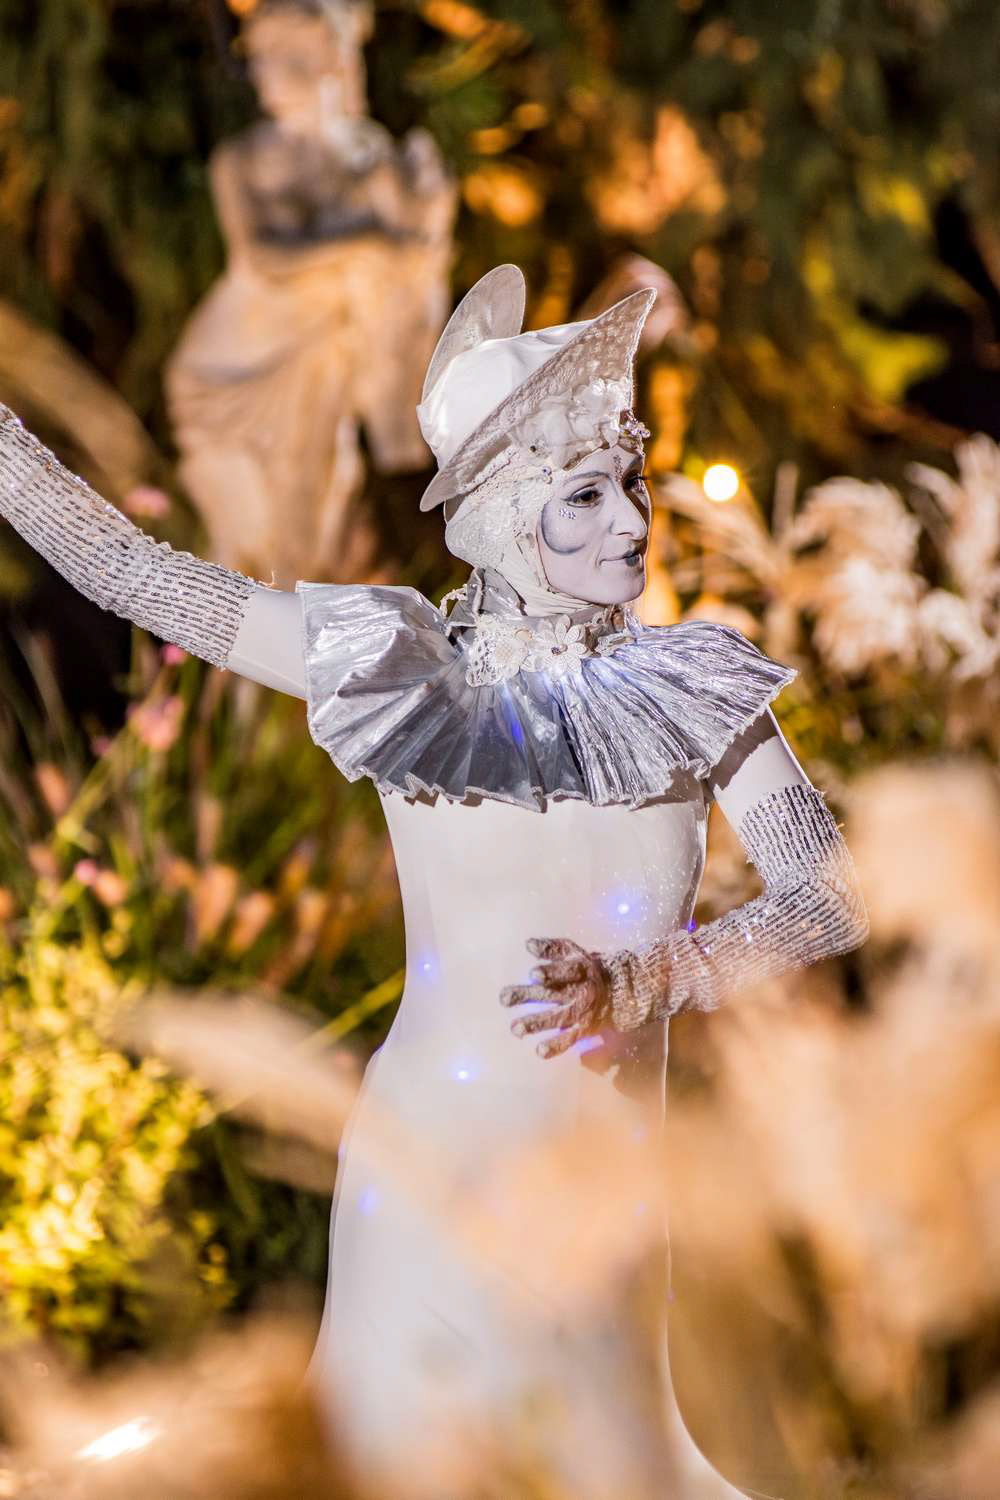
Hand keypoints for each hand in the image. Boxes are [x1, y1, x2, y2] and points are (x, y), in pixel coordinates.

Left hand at [499, 936, 610, 1059]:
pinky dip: (557, 1046)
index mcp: (579, 970)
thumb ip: (552, 948)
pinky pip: (570, 1039)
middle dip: (528, 996)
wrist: (617, 991)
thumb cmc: (586, 968)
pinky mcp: (583, 1028)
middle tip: (504, 998)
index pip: (566, 971)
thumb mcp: (573, 952)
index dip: (551, 973)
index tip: (533, 975)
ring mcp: (581, 1011)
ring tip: (516, 1029)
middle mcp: (579, 991)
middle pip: (552, 994)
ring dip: (537, 1023)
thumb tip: (528, 944)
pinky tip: (540, 1051)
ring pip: (559, 1018)